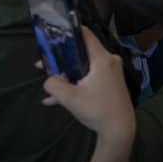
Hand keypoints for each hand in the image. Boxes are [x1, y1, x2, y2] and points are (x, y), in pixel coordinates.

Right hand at [39, 28, 134, 161]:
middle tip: (43, 63)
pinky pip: (89, 79)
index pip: (85, 35)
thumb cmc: (97, 110)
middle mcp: (109, 61)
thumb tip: (48, 80)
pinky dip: (75, 86)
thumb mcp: (69, 98)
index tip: (52, 32)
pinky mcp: (110, 84)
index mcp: (102, 59)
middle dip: (61, 59)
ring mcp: (111, 73)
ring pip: (83, 68)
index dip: (68, 32)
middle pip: (81, 53)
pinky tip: (54, 100)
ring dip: (65, 76)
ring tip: (47, 83)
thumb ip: (53, 85)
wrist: (119, 130)